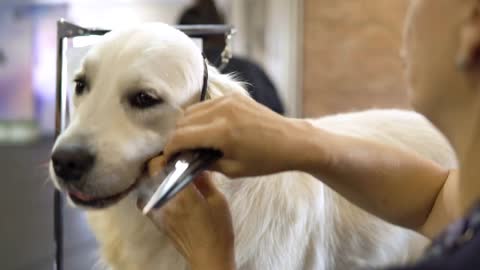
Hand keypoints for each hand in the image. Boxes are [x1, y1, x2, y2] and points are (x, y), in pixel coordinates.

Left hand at [138, 156, 235, 269]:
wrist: (208, 256)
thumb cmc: (218, 229)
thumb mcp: (218, 201)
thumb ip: (205, 181)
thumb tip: (196, 165)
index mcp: (183, 194)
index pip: (164, 165)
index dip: (168, 154)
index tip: (178, 150)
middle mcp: (165, 201)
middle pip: (151, 171)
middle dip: (160, 161)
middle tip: (174, 158)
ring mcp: (158, 211)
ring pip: (146, 184)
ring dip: (155, 174)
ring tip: (168, 171)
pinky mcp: (156, 220)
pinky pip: (147, 198)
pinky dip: (152, 189)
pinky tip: (164, 188)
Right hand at [164, 94, 315, 177]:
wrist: (291, 141)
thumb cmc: (266, 160)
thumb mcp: (234, 169)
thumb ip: (205, 163)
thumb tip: (186, 159)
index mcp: (222, 132)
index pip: (181, 136)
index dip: (170, 149)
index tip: (169, 158)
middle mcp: (222, 111)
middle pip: (182, 121)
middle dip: (176, 137)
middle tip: (180, 152)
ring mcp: (228, 100)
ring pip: (192, 110)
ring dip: (186, 126)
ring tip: (193, 141)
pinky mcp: (234, 96)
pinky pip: (206, 105)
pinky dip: (200, 117)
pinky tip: (207, 130)